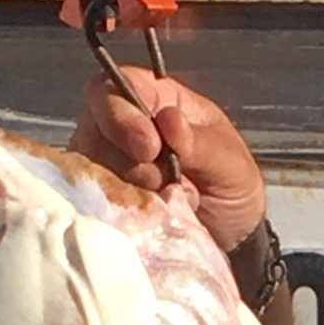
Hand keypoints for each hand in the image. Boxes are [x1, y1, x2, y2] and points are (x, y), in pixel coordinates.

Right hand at [70, 67, 266, 250]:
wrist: (231, 236)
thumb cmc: (231, 185)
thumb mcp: (230, 163)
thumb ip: (201, 144)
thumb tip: (169, 120)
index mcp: (156, 98)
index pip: (113, 88)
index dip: (122, 114)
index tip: (150, 148)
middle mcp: (121, 124)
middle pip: (95, 130)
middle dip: (131, 163)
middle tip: (166, 182)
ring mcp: (107, 161)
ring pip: (92, 169)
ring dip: (132, 190)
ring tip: (171, 200)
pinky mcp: (102, 196)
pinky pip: (94, 201)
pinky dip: (123, 212)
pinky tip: (154, 214)